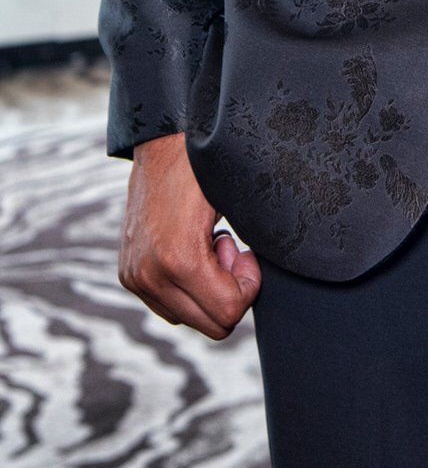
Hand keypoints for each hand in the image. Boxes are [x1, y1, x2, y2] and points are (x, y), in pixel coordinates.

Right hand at [118, 131, 261, 338]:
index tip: (246, 252)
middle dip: (229, 291)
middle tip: (228, 249)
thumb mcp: (238, 206)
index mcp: (179, 259)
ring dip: (207, 289)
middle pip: (211, 325)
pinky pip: (169, 306)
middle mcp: (150, 276)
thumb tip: (258, 284)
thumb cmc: (207, 168)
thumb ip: (246, 252)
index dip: (248, 285)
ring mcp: (135, 277)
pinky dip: (188, 286)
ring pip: (189, 319)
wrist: (162, 142)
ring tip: (208, 246)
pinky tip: (191, 249)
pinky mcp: (128, 274)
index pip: (229, 313)